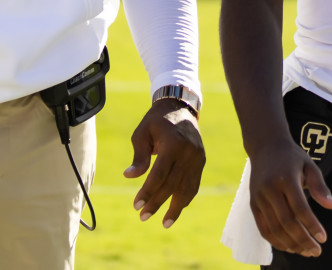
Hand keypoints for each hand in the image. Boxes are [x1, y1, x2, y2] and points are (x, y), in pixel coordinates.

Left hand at [124, 100, 204, 227]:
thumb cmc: (156, 121)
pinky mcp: (201, 161)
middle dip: (157, 203)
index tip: (136, 205)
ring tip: (164, 223)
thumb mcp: (142, 133)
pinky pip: (194, 184)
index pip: (159, 174)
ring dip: (175, 208)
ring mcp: (197, 158)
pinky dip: (185, 198)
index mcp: (172, 143)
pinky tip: (176, 210)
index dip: (148, 192)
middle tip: (143, 216)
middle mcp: (188, 152)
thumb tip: (130, 177)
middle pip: (172, 185)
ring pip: (187, 188)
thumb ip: (139, 156)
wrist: (180, 107)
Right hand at [246, 139, 331, 257]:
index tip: (323, 238)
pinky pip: (263, 228)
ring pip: (274, 228)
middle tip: (316, 251)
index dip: (312, 225)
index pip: (300, 208)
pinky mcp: (253, 204)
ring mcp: (259, 197)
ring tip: (306, 252)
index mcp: (286, 178)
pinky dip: (276, 241)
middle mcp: (270, 189)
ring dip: (291, 244)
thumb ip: (320, 186)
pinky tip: (290, 247)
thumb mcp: (309, 165)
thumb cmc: (292, 157)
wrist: (265, 146)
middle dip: (303, 240)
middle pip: (286, 222)